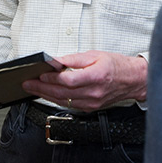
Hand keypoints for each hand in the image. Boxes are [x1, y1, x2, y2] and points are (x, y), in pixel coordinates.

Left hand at [22, 50, 147, 111]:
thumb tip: (56, 61)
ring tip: (33, 88)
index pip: (69, 80)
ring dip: (46, 95)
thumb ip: (74, 59)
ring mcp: (92, 103)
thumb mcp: (95, 55)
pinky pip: (69, 105)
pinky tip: (48, 94)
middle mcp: (94, 93)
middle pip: (62, 92)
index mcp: (96, 76)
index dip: (52, 78)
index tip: (40, 73)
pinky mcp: (90, 108)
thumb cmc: (117, 65)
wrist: (133, 80)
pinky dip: (57, 99)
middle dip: (42, 87)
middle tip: (28, 83)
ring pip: (63, 101)